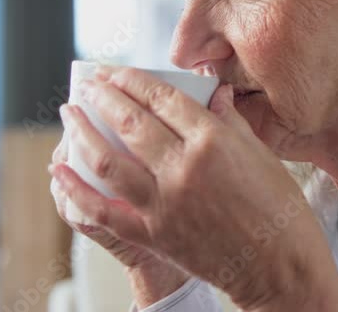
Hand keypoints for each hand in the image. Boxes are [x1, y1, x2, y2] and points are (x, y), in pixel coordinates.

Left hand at [49, 66, 337, 310]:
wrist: (278, 265)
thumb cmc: (278, 208)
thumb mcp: (260, 153)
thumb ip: (229, 118)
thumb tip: (213, 88)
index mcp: (213, 141)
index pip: (163, 98)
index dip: (134, 80)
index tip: (117, 72)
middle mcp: (184, 168)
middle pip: (131, 122)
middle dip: (103, 97)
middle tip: (90, 84)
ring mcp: (164, 203)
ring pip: (108, 161)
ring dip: (82, 133)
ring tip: (70, 115)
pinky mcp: (153, 234)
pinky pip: (104, 210)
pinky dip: (76, 189)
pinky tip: (60, 170)